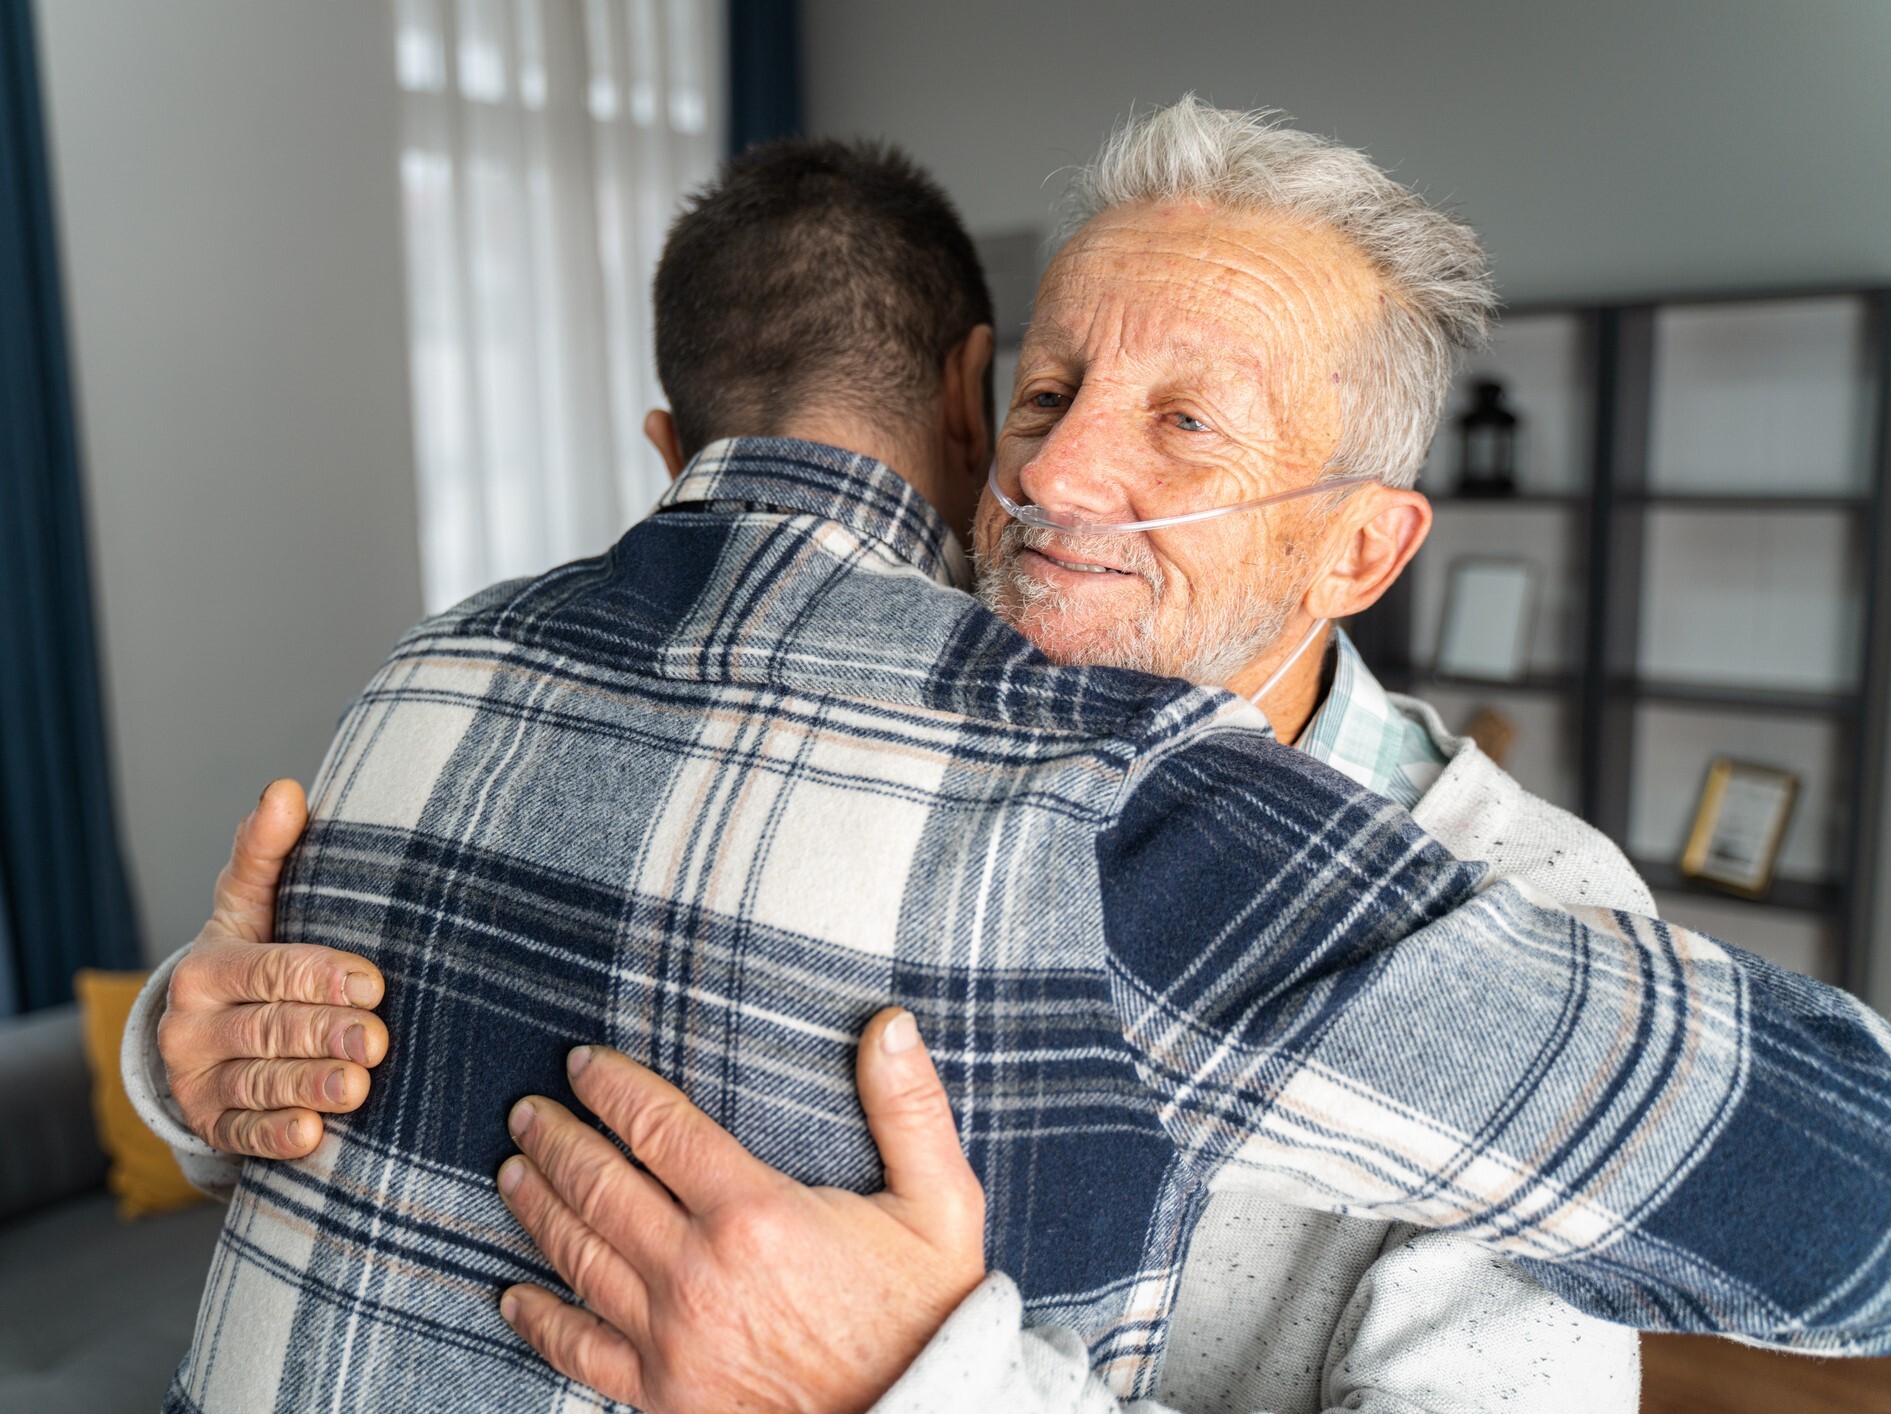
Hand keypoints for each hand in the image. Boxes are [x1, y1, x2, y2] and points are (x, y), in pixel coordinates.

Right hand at [157, 779, 388, 1157]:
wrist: (206, 1034)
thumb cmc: (250, 957)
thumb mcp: (251, 906)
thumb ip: (266, 852)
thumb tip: (286, 789)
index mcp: (210, 965)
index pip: (272, 969)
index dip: (323, 976)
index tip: (374, 983)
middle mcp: (193, 1024)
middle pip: (271, 1028)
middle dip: (326, 1033)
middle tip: (377, 1041)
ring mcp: (198, 1080)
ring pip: (259, 1082)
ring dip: (308, 1085)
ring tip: (356, 1087)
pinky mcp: (211, 1125)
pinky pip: (243, 1134)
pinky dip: (275, 1136)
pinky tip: (311, 1135)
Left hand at [497, 1008, 985, 1413]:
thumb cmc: (929, 1314)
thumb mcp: (941, 1202)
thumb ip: (910, 1108)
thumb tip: (891, 1023)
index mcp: (756, 1212)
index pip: (659, 1128)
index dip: (613, 1089)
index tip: (583, 1064)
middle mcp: (698, 1272)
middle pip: (601, 1187)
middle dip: (557, 1140)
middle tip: (527, 1112)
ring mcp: (673, 1339)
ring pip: (580, 1258)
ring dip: (538, 1208)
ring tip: (514, 1172)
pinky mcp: (665, 1395)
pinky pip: (581, 1352)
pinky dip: (540, 1321)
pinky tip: (514, 1296)